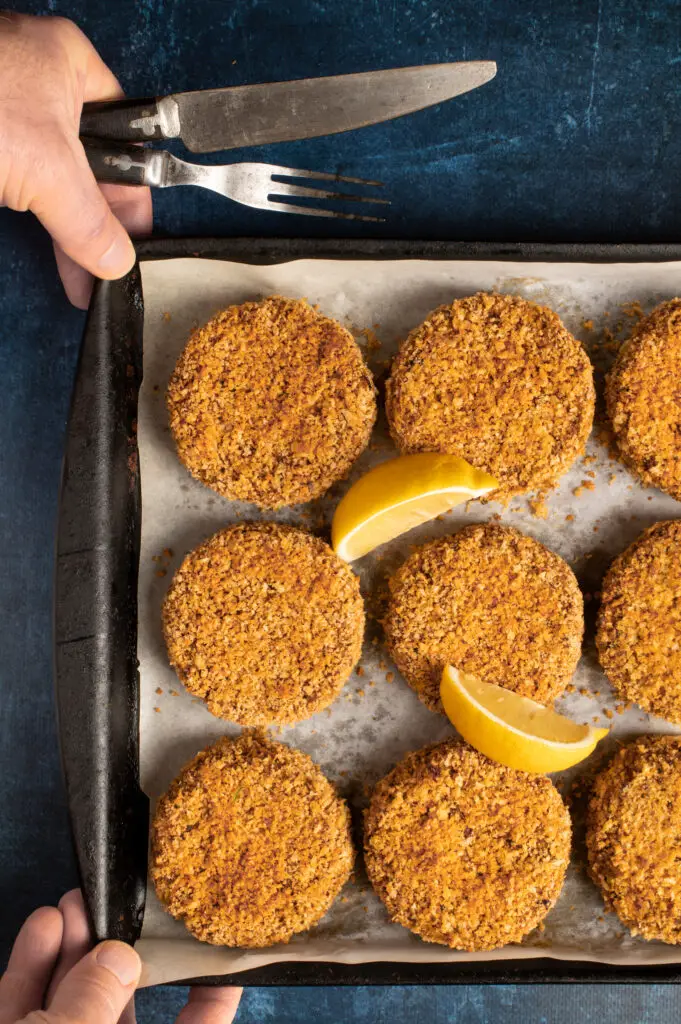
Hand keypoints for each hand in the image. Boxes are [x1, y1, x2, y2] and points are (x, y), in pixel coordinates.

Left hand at [0, 12, 151, 307]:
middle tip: (104, 269)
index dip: (133, 196)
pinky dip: (33, 217)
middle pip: (88, 166)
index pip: (126, 138)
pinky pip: (18, 183)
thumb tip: (115, 255)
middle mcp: (37, 82)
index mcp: (68, 65)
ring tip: (79, 274)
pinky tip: (50, 250)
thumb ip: (87, 218)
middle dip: (96, 222)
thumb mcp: (46, 168)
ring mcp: (4, 108)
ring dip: (65, 227)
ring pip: (51, 179)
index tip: (135, 242)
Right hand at [0, 890, 241, 1023]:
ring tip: (72, 906)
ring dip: (69, 954)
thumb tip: (120, 961)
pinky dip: (30, 972)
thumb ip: (94, 1007)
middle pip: (116, 1018)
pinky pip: (23, 1015)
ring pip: (66, 1011)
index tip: (218, 960)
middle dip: (114, 957)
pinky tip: (41, 930)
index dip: (208, 1006)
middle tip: (112, 907)